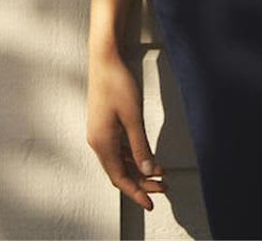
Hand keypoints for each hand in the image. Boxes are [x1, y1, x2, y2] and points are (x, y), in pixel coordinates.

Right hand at [86, 46, 165, 211]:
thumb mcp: (133, 117)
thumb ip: (140, 146)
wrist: (105, 58)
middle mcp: (98, 141)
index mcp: (102, 143)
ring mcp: (99, 132)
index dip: (136, 193)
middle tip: (163, 186)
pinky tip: (146, 155)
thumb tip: (148, 171)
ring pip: (119, 161)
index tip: (151, 203)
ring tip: (159, 173)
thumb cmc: (117, 84)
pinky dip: (132, 156)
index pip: (119, 178)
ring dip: (138, 168)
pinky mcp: (103, 124)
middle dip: (141, 181)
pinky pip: (117, 148)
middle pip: (120, 171)